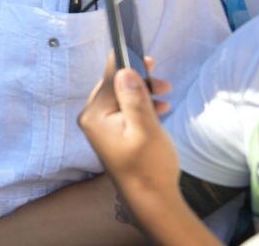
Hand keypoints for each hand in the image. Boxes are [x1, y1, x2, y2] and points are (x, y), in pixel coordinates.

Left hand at [78, 57, 177, 202]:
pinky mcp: (112, 134)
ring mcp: (101, 128)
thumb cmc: (148, 166)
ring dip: (144, 94)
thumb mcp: (145, 128)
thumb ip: (133, 98)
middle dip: (139, 81)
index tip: (147, 58)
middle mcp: (92, 119)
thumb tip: (123, 70)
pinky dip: (142, 107)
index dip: (128, 66)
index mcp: (94, 115)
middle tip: (163, 82)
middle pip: (114, 88)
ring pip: (122, 99)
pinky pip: (125, 112)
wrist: (151, 199)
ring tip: (166, 95)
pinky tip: (160, 108)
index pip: (108, 80)